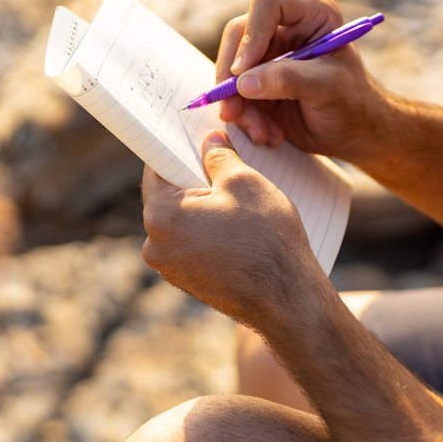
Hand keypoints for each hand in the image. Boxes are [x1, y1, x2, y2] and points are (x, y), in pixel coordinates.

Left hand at [141, 131, 326, 330]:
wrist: (288, 300)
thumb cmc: (266, 239)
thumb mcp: (245, 181)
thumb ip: (218, 155)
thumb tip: (208, 140)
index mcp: (161, 216)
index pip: (157, 166)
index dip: (178, 149)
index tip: (194, 141)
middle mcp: (154, 245)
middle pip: (169, 195)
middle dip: (194, 180)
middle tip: (226, 171)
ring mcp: (169, 268)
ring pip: (182, 221)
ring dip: (204, 209)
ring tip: (238, 205)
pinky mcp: (187, 282)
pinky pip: (192, 244)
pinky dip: (209, 232)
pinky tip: (238, 231)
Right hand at [215, 0, 394, 165]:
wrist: (356, 134)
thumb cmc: (354, 104)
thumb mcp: (328, 89)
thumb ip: (288, 80)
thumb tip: (243, 82)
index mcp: (310, 14)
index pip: (267, 4)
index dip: (251, 35)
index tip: (243, 72)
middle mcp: (285, 28)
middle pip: (238, 36)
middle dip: (232, 77)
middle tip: (233, 111)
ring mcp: (268, 55)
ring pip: (231, 69)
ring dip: (239, 106)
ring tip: (262, 134)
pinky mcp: (257, 81)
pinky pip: (233, 93)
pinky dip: (243, 118)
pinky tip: (266, 135)